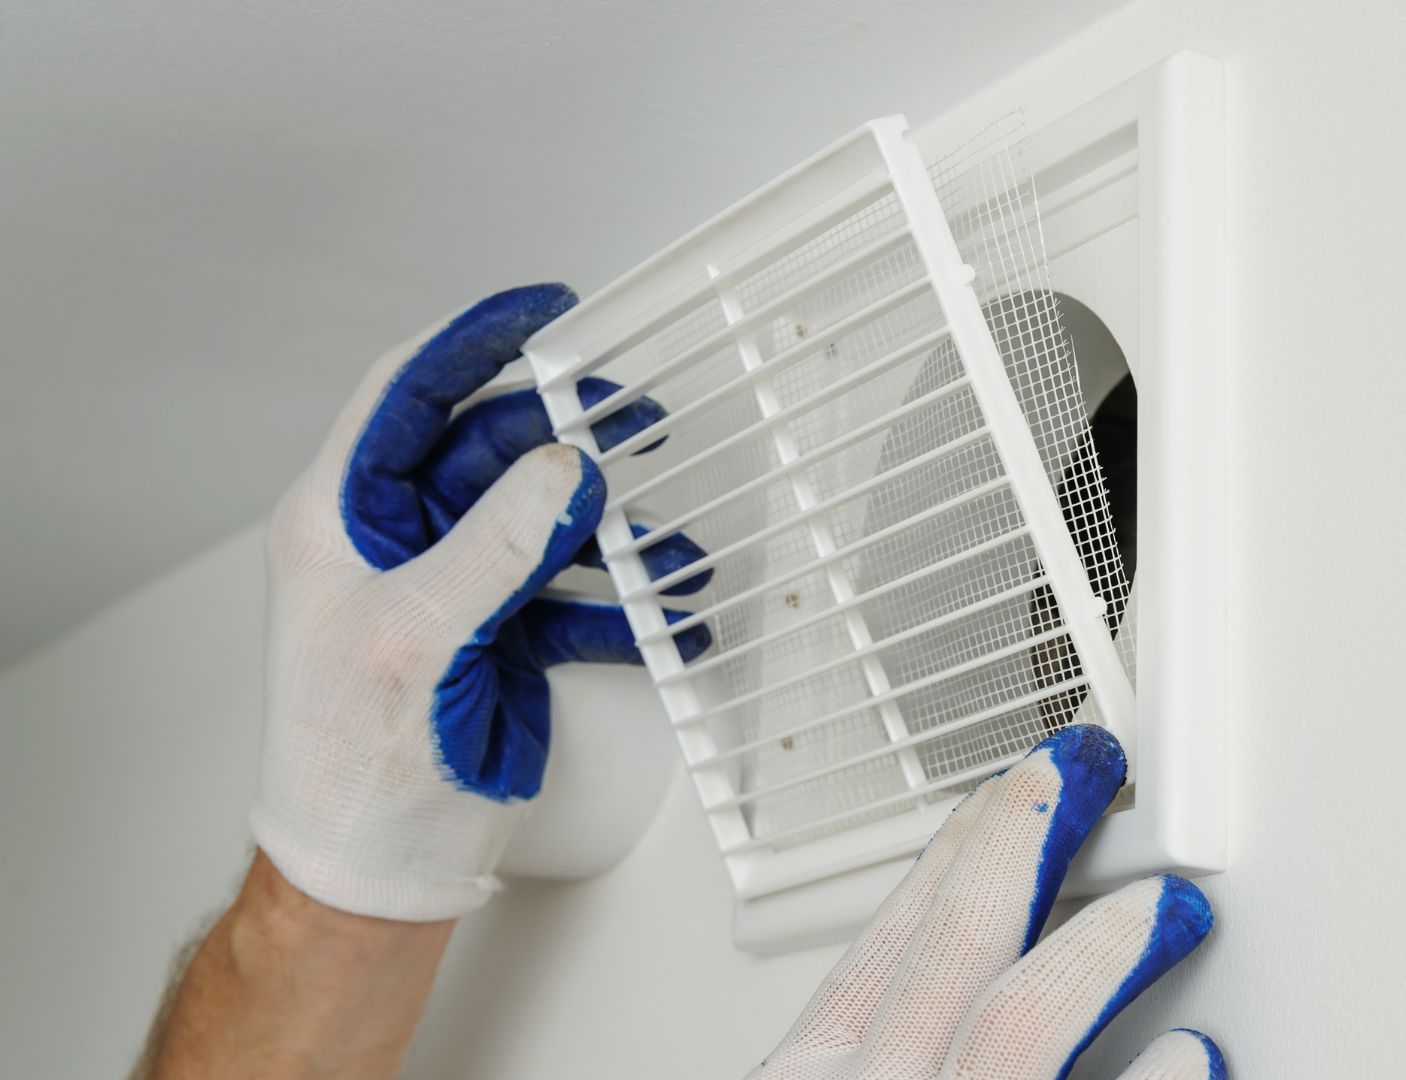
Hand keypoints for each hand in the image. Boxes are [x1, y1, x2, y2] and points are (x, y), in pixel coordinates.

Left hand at [249, 284, 708, 920]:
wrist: (377, 870)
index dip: (472, 342)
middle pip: (492, 450)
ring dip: (611, 526)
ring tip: (671, 529)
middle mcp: (396, 542)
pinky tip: (670, 608)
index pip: (407, 396)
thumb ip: (493, 545)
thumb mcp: (415, 639)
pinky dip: (623, 603)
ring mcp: (453, 587)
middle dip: (568, 433)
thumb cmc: (348, 766)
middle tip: (636, 413)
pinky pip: (572, 595)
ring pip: (542, 520)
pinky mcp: (499, 635)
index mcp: (342, 519)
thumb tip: (562, 468)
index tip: (544, 312)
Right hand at [751, 726, 1224, 1079]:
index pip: (896, 928)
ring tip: (1170, 907)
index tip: (1023, 781)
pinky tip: (1195, 1052)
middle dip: (1035, 836)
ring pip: (1021, 1020)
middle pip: (960, 938)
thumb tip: (952, 992)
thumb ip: (879, 1040)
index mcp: (808, 1077)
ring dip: (1105, 946)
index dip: (970, 839)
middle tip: (1095, 776)